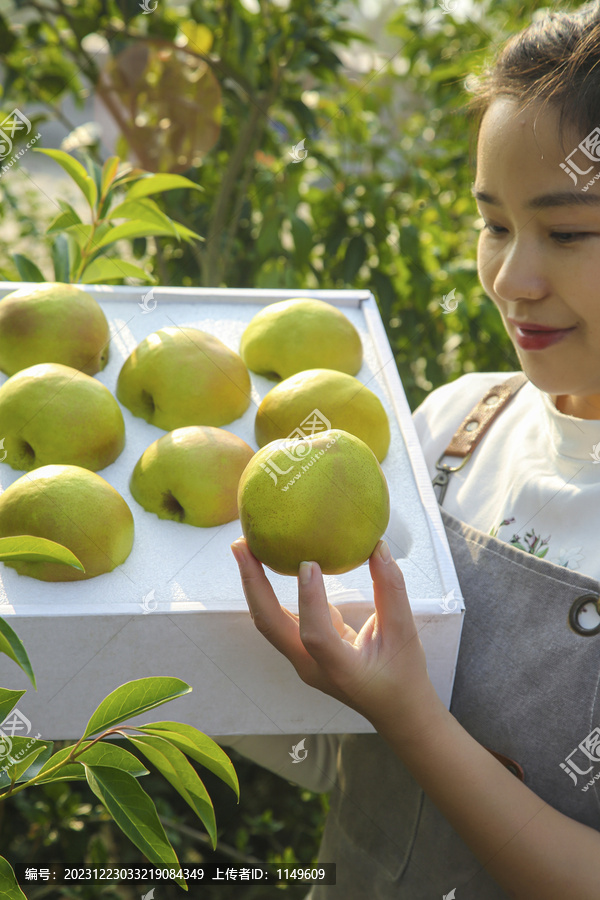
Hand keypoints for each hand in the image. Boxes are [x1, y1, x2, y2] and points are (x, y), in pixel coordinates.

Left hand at [230, 537, 441, 746]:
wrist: (394, 709)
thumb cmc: (402, 675)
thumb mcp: (405, 634)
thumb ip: (391, 591)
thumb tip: (378, 548)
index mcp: (340, 670)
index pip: (315, 635)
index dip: (309, 600)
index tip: (308, 563)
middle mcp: (311, 667)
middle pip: (270, 626)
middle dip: (252, 584)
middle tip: (241, 544)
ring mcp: (301, 660)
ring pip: (268, 622)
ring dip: (253, 585)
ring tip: (244, 548)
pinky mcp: (302, 649)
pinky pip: (280, 618)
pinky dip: (268, 590)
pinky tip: (264, 562)